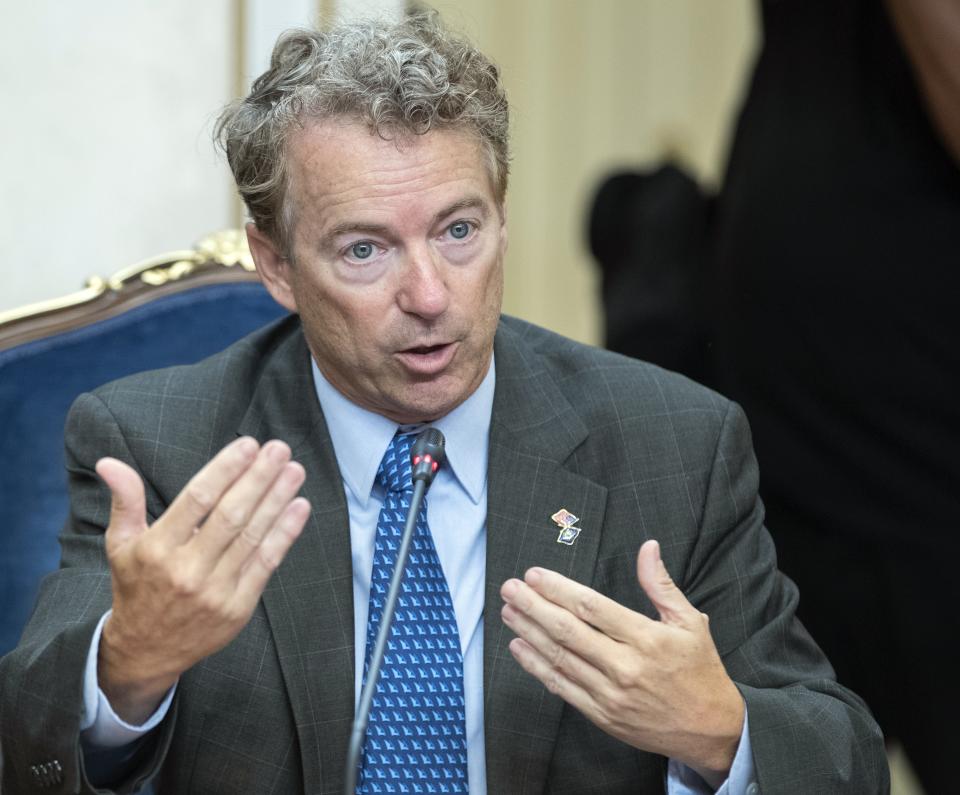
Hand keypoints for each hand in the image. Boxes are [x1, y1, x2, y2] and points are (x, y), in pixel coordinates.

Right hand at [95, 437, 310, 723]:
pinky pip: (266, 563)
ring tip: (295, 471)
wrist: (146, 651)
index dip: (225, 470)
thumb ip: (125, 501)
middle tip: (280, 449)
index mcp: (157, 549)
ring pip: (252, 536)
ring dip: (278, 500)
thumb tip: (110, 462)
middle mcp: (187, 570)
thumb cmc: (138, 587)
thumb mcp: (121, 545)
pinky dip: (285, 533)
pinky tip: (299, 507)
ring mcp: (215, 591)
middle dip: (259, 478)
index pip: (197, 500)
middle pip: (230, 515)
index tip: (248, 445)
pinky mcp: (238, 608)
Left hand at [500, 539, 743, 786]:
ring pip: (560, 658)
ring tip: (509, 611)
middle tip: (510, 588)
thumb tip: (647, 548)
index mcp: (647, 639)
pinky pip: (562, 687)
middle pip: (568, 631)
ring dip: (529, 633)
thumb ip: (661, 585)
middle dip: (533, 607)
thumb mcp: (690, 622)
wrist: (711, 730)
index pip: (592, 607)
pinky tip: (520, 648)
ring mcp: (610, 694)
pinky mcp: (602, 715)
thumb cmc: (700, 671)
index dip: (559, 589)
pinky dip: (537, 667)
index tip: (535, 575)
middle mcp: (625, 667)